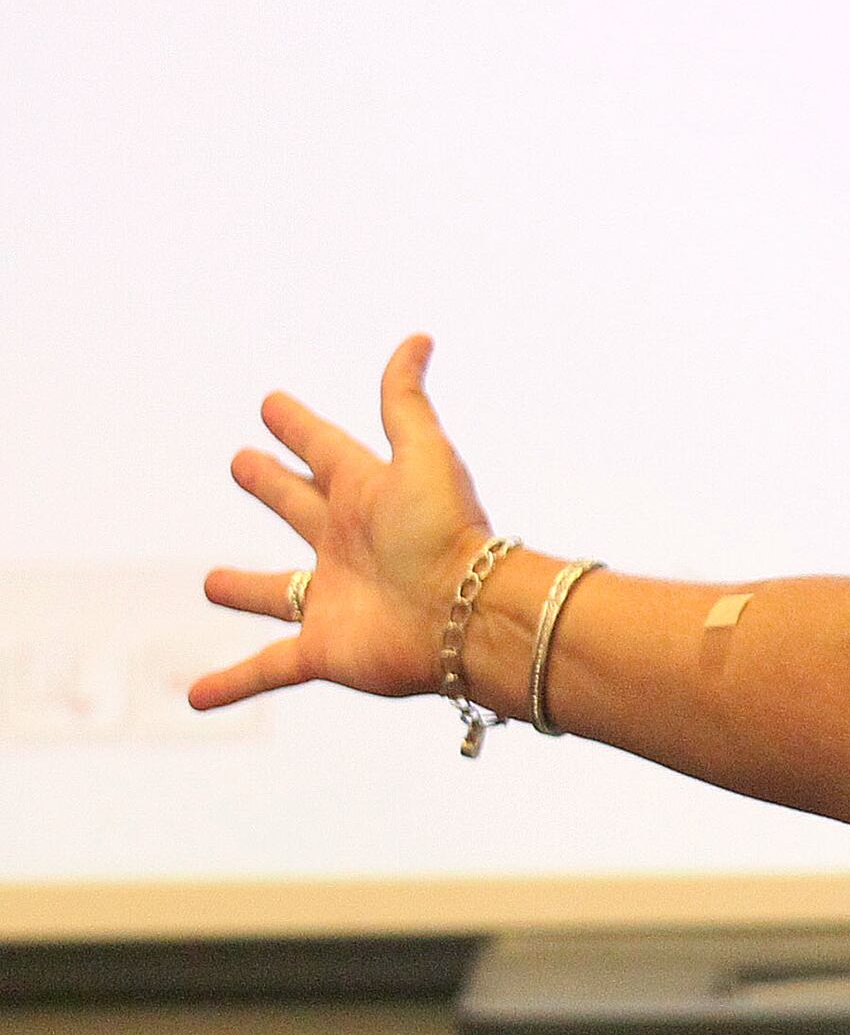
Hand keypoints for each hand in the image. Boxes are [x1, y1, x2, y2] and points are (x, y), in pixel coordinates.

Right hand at [191, 334, 492, 708]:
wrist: (471, 617)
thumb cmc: (449, 535)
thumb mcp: (425, 457)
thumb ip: (407, 401)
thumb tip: (419, 338)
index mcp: (366, 495)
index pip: (325, 450)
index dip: (298, 427)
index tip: (271, 405)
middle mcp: (347, 544)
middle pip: (298, 508)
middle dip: (273, 486)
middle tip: (243, 465)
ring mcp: (333, 599)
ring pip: (277, 592)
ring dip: (245, 590)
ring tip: (213, 583)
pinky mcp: (324, 649)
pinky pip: (266, 669)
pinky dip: (231, 683)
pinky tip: (194, 696)